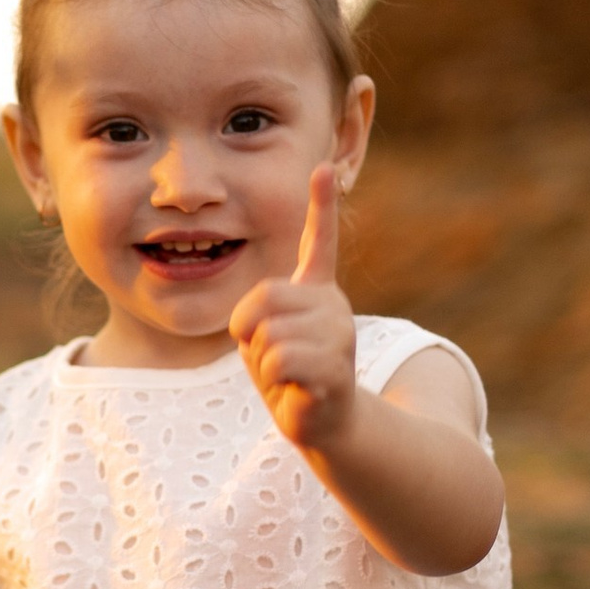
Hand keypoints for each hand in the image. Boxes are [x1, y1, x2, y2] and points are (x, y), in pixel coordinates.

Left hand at [229, 163, 357, 452]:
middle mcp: (333, 304)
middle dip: (250, 332)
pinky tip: (297, 387)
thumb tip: (260, 320)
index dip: (321, 204)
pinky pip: (281, 360)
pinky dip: (276, 380)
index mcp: (316, 289)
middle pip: (263, 298)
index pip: (319, 240)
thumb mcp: (263, 334)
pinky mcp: (336, 367)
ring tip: (286, 373)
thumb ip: (261, 311)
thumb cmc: (287, 372)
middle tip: (271, 354)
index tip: (323, 167)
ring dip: (263, 361)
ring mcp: (339, 334)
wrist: (323, 421)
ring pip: (269, 334)